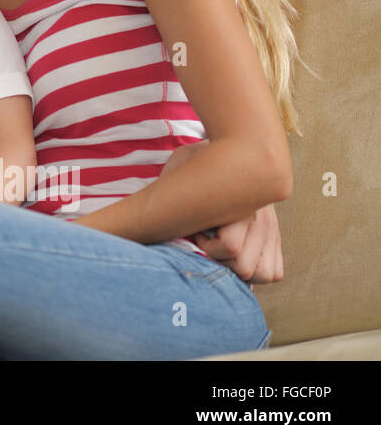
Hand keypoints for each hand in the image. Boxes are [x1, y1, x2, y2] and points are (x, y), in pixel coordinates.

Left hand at [159, 141, 284, 283]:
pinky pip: (275, 271)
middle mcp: (260, 219)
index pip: (230, 247)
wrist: (238, 151)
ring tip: (223, 248)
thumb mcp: (183, 162)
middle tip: (207, 240)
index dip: (207, 247)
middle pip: (244, 266)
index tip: (195, 232)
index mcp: (238, 202)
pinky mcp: (276, 238)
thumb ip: (172, 180)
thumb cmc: (201, 160)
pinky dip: (257, 270)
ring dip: (241, 268)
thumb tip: (149, 204)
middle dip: (220, 260)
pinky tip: (238, 255)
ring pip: (264, 274)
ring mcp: (271, 230)